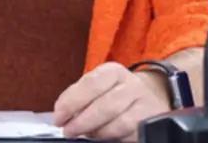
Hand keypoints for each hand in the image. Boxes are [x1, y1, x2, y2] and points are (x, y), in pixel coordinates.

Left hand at [53, 62, 171, 140]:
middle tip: (68, 131)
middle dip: (82, 121)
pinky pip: (128, 134)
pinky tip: (102, 136)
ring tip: (85, 133)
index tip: (58, 118)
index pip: (91, 83)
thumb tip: (60, 111)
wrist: (149, 98)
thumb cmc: (114, 93)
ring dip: (97, 132)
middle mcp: (131, 85)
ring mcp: (144, 104)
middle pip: (105, 105)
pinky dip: (111, 137)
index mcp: (113, 72)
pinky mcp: (150, 122)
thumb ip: (77, 95)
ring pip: (118, 123)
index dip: (72, 102)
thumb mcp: (96, 86)